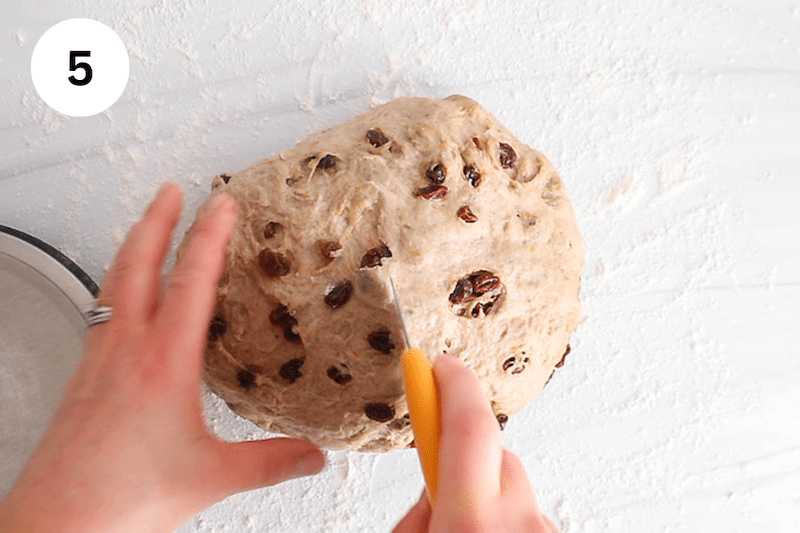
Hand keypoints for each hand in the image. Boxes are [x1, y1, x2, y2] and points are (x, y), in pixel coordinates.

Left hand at [0, 183, 324, 532]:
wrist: (56, 522)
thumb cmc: (119, 496)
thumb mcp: (210, 476)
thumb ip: (269, 462)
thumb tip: (311, 455)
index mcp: (162, 362)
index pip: (191, 281)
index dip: (209, 236)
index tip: (221, 205)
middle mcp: (125, 349)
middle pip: (139, 264)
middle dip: (158, 219)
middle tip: (171, 190)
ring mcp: (98, 359)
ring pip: (114, 283)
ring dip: (133, 247)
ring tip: (146, 228)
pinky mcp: (83, 375)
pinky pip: (102, 311)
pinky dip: (117, 285)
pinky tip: (123, 298)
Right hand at [393, 354, 557, 532]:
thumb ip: (416, 516)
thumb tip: (431, 497)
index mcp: (471, 522)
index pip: (468, 425)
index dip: (453, 387)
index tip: (437, 365)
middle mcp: (519, 522)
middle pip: (494, 454)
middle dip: (465, 457)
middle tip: (440, 491)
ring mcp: (544, 531)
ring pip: (513, 488)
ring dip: (488, 499)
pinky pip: (527, 515)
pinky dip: (507, 523)